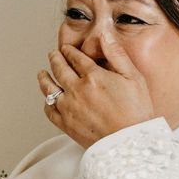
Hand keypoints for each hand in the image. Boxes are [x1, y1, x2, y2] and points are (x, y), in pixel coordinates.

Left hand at [38, 32, 154, 147]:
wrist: (129, 143)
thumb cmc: (136, 112)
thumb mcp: (133, 77)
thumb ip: (117, 54)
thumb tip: (105, 34)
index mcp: (93, 76)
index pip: (76, 58)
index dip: (69, 51)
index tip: (66, 49)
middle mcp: (76, 90)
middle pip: (59, 69)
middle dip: (55, 59)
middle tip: (53, 55)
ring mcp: (68, 107)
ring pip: (49, 88)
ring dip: (44, 78)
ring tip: (42, 73)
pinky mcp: (65, 124)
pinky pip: (49, 110)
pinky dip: (47, 102)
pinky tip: (48, 99)